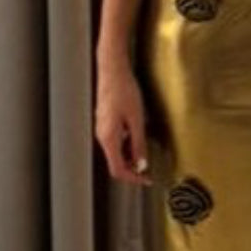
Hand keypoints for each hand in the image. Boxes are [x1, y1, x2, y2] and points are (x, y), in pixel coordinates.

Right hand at [94, 65, 152, 185]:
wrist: (112, 70)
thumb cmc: (124, 90)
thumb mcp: (136, 119)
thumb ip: (138, 144)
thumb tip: (141, 164)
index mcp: (108, 138)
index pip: (118, 169)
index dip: (133, 178)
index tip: (146, 179)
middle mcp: (101, 136)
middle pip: (115, 163)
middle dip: (133, 169)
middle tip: (149, 169)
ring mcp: (101, 129)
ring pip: (115, 152)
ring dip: (130, 156)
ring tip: (145, 151)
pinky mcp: (104, 123)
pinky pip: (114, 141)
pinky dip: (126, 146)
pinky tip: (137, 136)